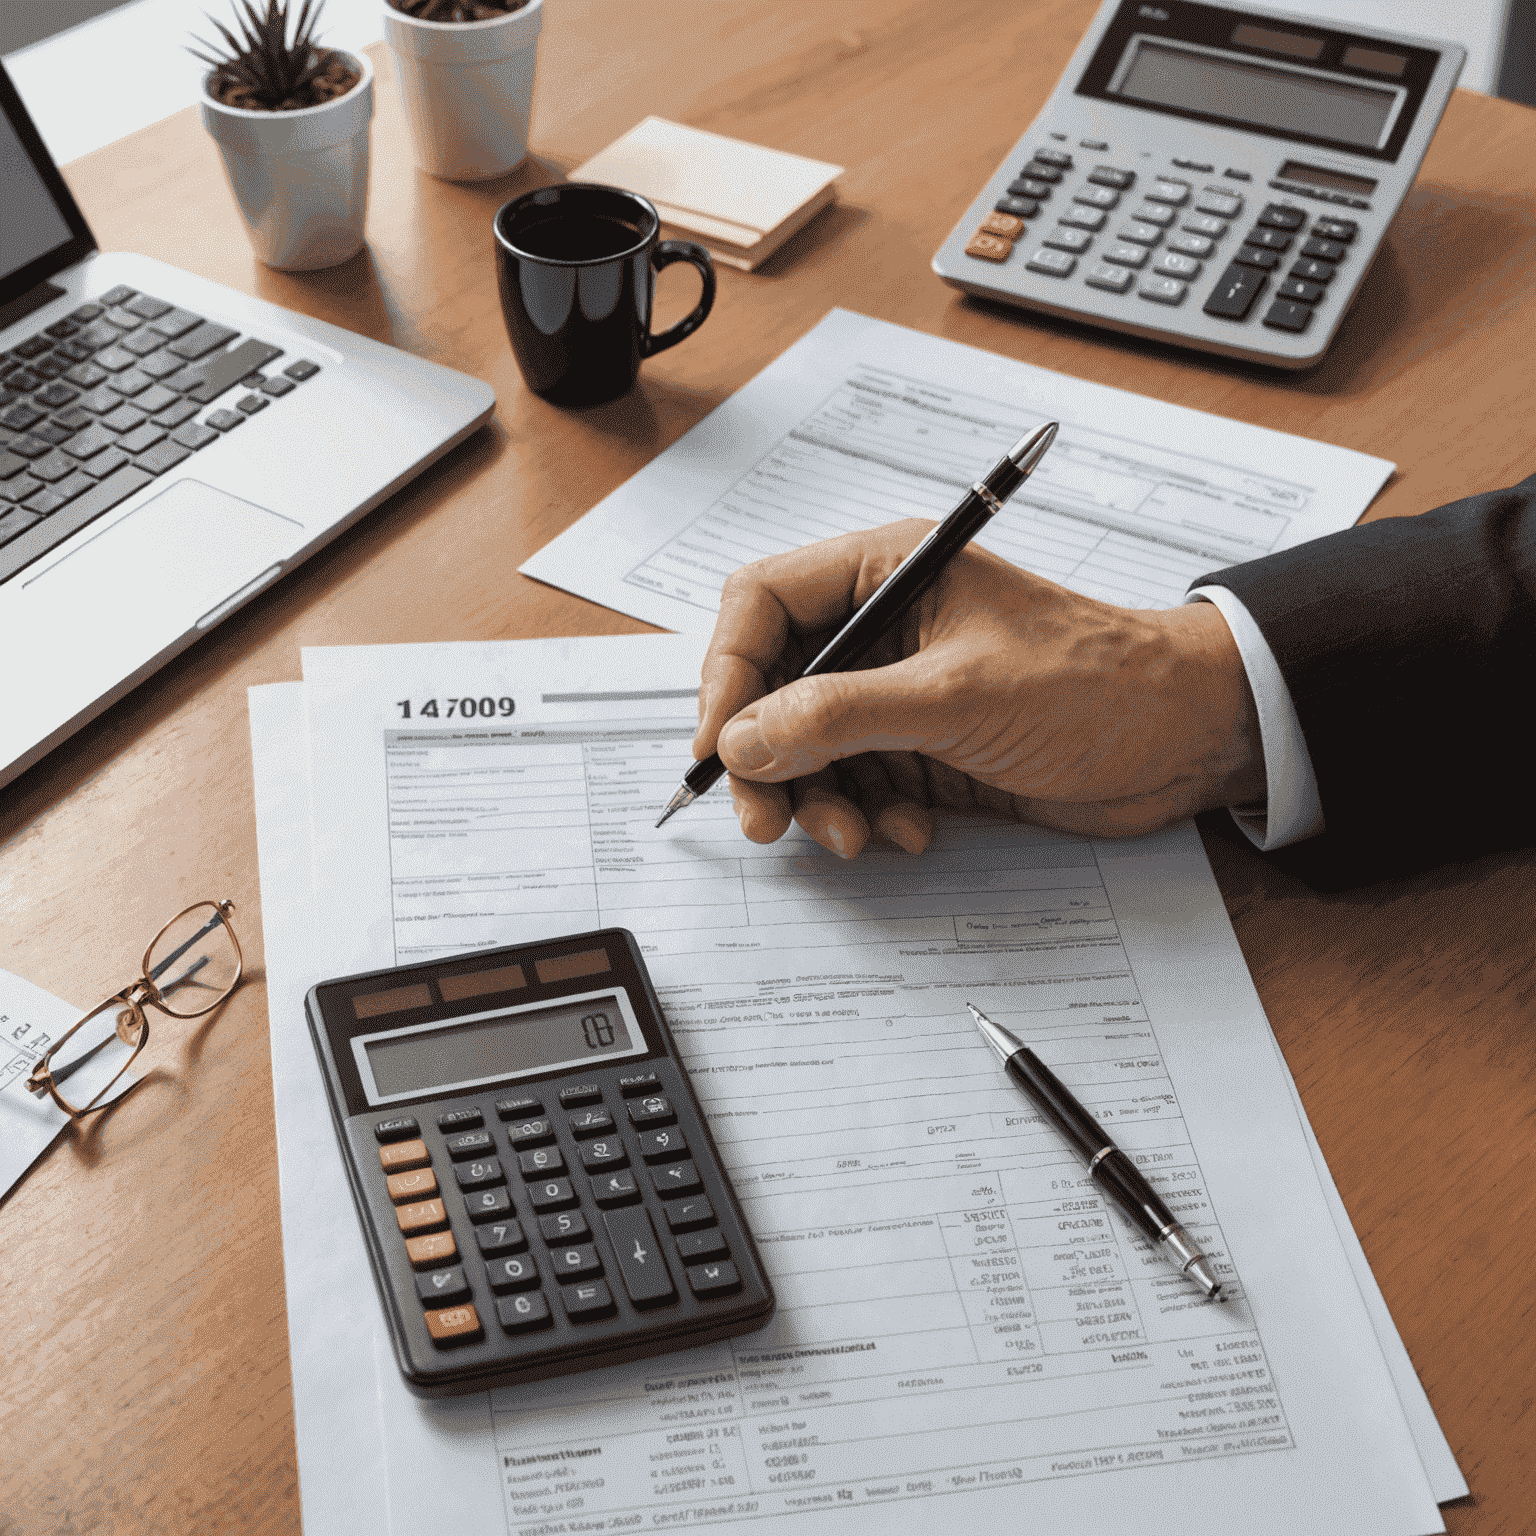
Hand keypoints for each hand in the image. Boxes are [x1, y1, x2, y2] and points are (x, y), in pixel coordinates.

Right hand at [693, 520, 1264, 855]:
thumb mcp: (954, 697)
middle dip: (765, 759)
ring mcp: (899, 693)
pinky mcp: (923, 750)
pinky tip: (911, 833)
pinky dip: (867, 818)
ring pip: (807, 749)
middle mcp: (882, 629)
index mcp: (887, 574)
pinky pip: (856, 786)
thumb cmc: (1095, 683)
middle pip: (773, 687)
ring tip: (854, 836)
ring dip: (818, 801)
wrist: (1186, 741)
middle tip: (767, 820)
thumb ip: (838, 717)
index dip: (726, 674)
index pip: (761, 605)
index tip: (719, 746)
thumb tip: (741, 741)